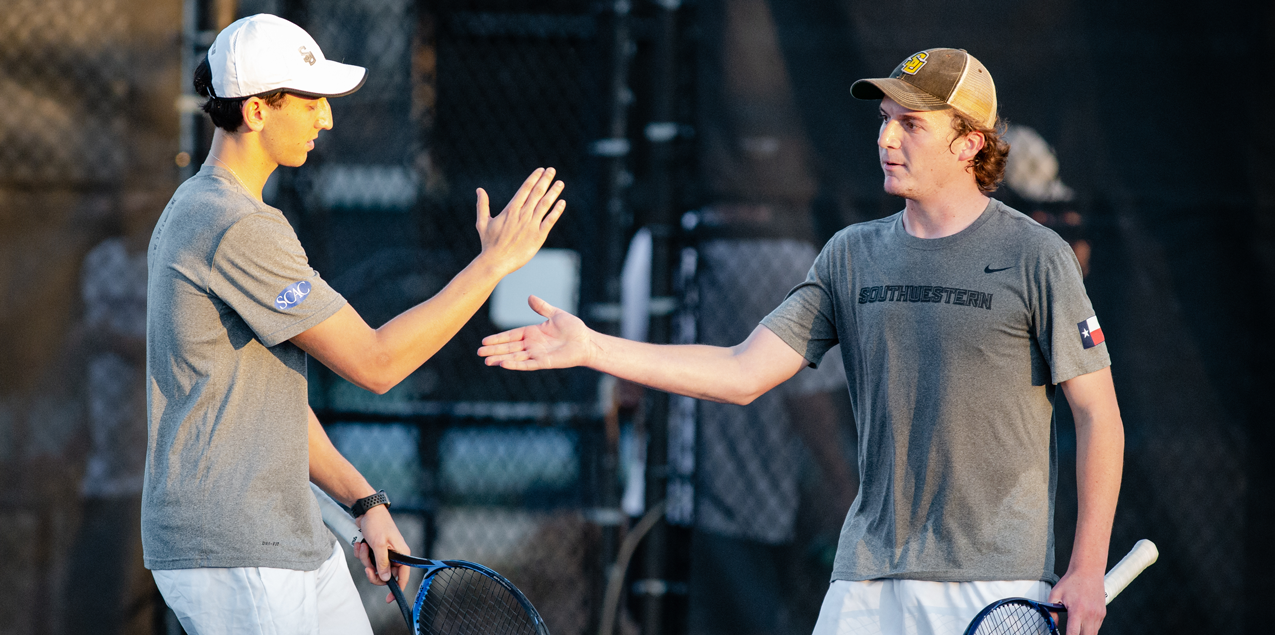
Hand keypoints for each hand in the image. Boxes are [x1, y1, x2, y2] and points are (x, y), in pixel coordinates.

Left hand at [355, 505, 412, 603]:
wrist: (367, 510)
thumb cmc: (377, 524)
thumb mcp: (379, 545)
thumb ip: (383, 564)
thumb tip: (387, 579)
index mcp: (401, 554)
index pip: (403, 576)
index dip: (397, 589)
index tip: (388, 599)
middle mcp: (395, 554)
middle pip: (385, 575)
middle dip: (373, 571)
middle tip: (367, 567)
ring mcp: (384, 552)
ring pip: (374, 567)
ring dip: (365, 559)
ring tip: (363, 547)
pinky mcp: (375, 549)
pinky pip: (367, 559)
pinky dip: (362, 553)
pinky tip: (361, 543)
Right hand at [475, 168, 565, 275]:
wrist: (496, 262)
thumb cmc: (488, 244)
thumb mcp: (482, 222)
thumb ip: (482, 205)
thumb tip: (479, 190)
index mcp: (510, 210)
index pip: (525, 189)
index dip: (534, 178)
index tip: (541, 170)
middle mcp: (523, 214)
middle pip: (537, 193)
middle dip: (545, 180)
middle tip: (552, 170)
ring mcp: (532, 225)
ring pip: (545, 204)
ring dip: (553, 192)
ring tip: (560, 183)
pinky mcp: (539, 236)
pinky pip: (550, 220)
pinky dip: (557, 211)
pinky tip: (562, 202)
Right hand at [478, 295, 593, 369]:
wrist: (586, 341)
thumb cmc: (573, 328)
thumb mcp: (555, 314)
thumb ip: (542, 307)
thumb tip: (529, 297)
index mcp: (532, 332)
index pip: (511, 336)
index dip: (498, 338)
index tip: (484, 341)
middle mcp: (532, 344)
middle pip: (509, 348)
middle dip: (494, 350)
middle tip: (479, 353)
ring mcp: (537, 354)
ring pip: (515, 357)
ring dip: (501, 359)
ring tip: (487, 361)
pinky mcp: (544, 362)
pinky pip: (527, 363)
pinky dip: (516, 364)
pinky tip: (504, 364)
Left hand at [1049, 568, 1106, 634]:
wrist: (1088, 571)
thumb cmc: (1072, 581)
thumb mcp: (1055, 594)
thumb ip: (1051, 610)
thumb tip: (1052, 623)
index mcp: (1078, 610)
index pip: (1073, 633)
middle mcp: (1090, 614)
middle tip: (1070, 633)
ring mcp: (1098, 615)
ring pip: (1093, 634)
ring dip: (1084, 634)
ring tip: (1076, 630)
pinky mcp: (1103, 613)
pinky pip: (1097, 627)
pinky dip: (1090, 629)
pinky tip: (1083, 624)